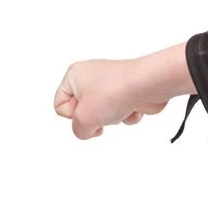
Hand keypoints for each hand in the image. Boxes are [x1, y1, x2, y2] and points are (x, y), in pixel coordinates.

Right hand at [54, 44, 190, 139]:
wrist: (148, 85)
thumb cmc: (114, 92)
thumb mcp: (84, 118)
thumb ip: (78, 130)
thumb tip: (87, 131)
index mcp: (74, 75)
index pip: (60, 105)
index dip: (72, 116)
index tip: (85, 113)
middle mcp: (91, 77)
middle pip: (84, 112)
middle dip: (95, 118)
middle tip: (102, 111)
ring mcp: (111, 85)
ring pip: (104, 115)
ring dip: (113, 118)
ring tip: (119, 107)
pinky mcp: (128, 92)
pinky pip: (122, 113)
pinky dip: (128, 114)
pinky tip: (133, 107)